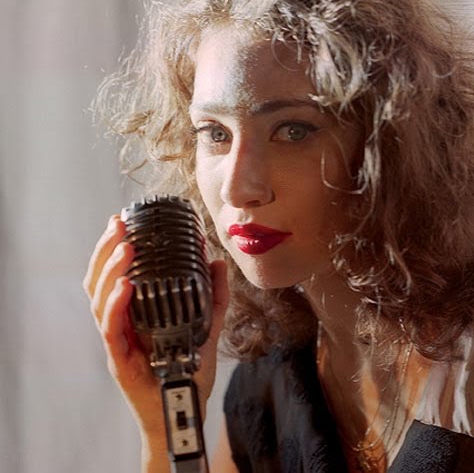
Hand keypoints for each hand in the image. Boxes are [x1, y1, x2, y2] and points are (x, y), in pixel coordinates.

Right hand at [83, 215, 229, 456]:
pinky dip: (116, 305)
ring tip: (125, 247)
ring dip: (109, 271)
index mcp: (134, 313)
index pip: (114, 275)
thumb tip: (218, 261)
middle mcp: (120, 323)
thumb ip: (214, 296)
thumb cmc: (187, 369)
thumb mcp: (206, 326)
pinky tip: (126, 285)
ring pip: (99, 300)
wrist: (184, 409)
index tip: (122, 221)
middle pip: (99, 281)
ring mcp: (118, 342)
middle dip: (105, 250)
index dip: (113, 248)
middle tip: (118, 224)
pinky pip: (112, 329)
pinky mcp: (120, 360)